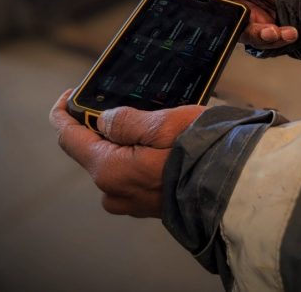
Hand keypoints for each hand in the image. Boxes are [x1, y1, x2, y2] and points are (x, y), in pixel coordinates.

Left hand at [49, 90, 204, 217]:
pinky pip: (134, 177)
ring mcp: (132, 202)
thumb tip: (104, 120)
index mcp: (109, 170)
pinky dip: (141, 159)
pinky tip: (166, 148)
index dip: (65, 112)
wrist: (235, 187)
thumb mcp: (162, 124)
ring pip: (116, 164)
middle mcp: (114, 191)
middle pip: (94, 151)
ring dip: (127, 144)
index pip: (69, 137)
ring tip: (158, 127)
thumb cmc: (202, 152)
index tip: (72, 94)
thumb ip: (125, 120)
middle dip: (106, 127)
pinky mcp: (150, 206)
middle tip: (135, 107)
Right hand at [140, 0, 297, 49]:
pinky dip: (279, 37)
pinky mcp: (265, 28)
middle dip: (219, 20)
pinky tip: (291, 32)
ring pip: (241, 32)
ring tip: (277, 30)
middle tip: (234, 20)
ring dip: (259, 33)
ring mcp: (249, 14)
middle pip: (214, 10)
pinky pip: (265, 39)